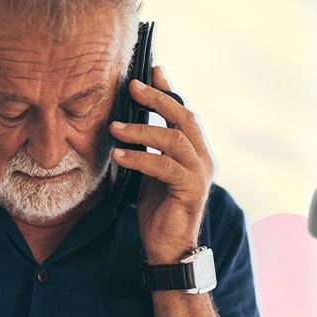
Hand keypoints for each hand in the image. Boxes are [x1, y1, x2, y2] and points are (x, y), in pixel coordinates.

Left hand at [109, 66, 215, 263]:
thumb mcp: (149, 170)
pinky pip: (164, 167)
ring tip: (114, 127)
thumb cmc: (157, 208)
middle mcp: (203, 158)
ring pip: (174, 140)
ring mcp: (200, 174)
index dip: (168, 89)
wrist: (167, 248)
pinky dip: (140, 158)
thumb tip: (125, 120)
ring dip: (142, 130)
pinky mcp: (190, 190)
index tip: (151, 68)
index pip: (183, 111)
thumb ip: (147, 147)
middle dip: (157, 98)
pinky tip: (119, 155)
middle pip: (184, 117)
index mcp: (195, 151)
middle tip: (131, 86)